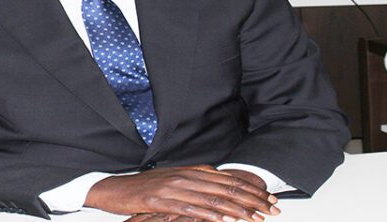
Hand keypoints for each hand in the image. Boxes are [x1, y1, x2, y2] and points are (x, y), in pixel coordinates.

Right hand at [84, 165, 279, 221]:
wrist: (115, 189)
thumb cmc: (144, 188)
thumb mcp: (172, 181)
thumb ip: (197, 181)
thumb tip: (221, 183)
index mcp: (190, 170)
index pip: (228, 180)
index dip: (251, 189)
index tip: (269, 199)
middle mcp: (185, 176)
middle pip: (225, 188)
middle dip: (252, 200)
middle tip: (272, 209)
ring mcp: (173, 188)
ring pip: (212, 199)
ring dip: (238, 210)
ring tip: (256, 218)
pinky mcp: (162, 201)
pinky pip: (191, 209)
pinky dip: (211, 216)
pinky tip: (225, 221)